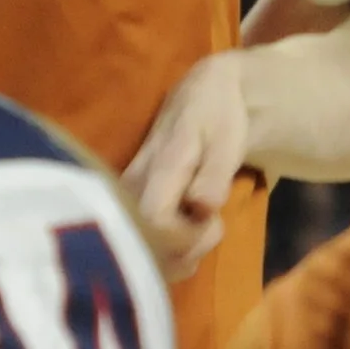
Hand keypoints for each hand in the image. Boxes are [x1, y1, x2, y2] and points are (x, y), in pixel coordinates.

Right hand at [122, 53, 253, 281]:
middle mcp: (129, 186)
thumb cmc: (217, 117)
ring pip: (141, 248)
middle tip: (213, 228)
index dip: (186, 238)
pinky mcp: (124, 204)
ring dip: (177, 253)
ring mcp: (123, 197)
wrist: (201, 95)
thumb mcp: (226, 138)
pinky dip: (168, 250)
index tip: (214, 224)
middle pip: (144, 244)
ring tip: (202, 227)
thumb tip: (202, 207)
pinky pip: (140, 241)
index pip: (154, 220)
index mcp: (157, 168)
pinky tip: (187, 231)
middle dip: (184, 251)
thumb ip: (215, 174)